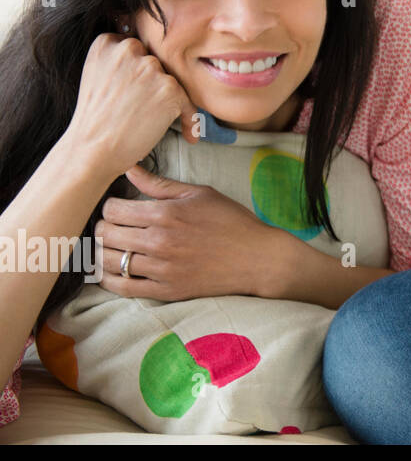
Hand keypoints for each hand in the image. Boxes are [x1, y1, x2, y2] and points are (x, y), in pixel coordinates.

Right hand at [63, 31, 200, 178]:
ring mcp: (151, 68)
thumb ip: (118, 62)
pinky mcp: (169, 88)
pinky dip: (189, 120)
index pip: (134, 48)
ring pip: (170, 81)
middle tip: (142, 109)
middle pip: (154, 63)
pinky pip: (187, 102)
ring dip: (168, 101)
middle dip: (151, 84)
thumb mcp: (95, 77)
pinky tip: (188, 135)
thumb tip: (151, 59)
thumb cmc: (93, 121)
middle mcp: (129, 49)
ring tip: (154, 123)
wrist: (91, 149)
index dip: (136, 71)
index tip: (136, 90)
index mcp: (106, 44)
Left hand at [96, 164, 278, 300]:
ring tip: (112, 246)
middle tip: (112, 226)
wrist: (258, 258)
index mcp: (166, 213)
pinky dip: (109, 278)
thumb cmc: (232, 221)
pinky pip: (121, 286)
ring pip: (108, 260)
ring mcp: (161, 268)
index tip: (118, 208)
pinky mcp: (165, 290)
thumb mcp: (200, 194)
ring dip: (103, 252)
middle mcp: (159, 241)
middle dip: (103, 227)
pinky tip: (112, 270)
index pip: (113, 209)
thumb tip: (129, 169)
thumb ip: (160, 184)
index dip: (110, 206)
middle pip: (105, 233)